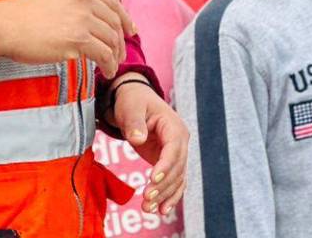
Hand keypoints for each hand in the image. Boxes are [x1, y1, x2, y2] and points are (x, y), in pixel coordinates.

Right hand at [0, 0, 136, 78]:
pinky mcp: (78, 39)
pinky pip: (103, 54)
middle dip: (121, 40)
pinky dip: (109, 65)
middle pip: (114, 22)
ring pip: (111, 39)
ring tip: (113, 66)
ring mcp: (82, 18)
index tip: (131, 31)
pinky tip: (106, 72)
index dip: (124, 18)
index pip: (111, 2)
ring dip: (115, 55)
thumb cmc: (21, 15)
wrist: (2, 26)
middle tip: (121, 54)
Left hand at [109, 76, 189, 215]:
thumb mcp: (131, 108)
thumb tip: (138, 138)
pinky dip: (170, 195)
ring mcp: (176, 152)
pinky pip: (174, 181)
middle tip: (146, 199)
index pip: (174, 149)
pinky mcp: (168, 161)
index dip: (165, 165)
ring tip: (148, 209)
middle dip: (163, 185)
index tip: (153, 179)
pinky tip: (162, 210)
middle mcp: (180, 141)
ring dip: (165, 195)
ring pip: (177, 178)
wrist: (135, 100)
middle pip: (177, 167)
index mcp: (174, 126)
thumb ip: (134, 123)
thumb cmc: (133, 102)